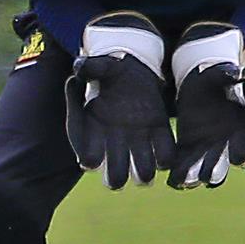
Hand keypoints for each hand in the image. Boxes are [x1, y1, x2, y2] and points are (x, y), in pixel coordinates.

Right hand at [63, 12, 173, 188]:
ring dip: (145, 172)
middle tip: (120, 173)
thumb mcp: (101, 66)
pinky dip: (166, 158)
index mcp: (96, 131)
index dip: (90, 159)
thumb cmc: (113, 71)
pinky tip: (163, 147)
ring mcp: (139, 142)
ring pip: (142, 173)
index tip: (91, 158)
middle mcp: (116, 143)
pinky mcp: (160, 136)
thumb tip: (78, 68)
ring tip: (147, 165)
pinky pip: (165, 157)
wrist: (135, 71)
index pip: (89, 157)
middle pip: (115, 177)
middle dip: (117, 177)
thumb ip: (90, 68)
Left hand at [168, 23, 244, 188]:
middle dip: (213, 172)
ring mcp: (205, 151)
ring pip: (201, 172)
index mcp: (241, 132)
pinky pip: (182, 166)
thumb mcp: (224, 75)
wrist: (202, 83)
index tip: (238, 156)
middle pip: (221, 167)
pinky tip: (171, 177)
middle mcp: (225, 147)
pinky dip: (177, 174)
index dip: (243, 152)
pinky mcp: (186, 149)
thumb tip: (235, 72)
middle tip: (205, 175)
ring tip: (183, 180)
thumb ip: (230, 76)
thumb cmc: (218, 79)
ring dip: (192, 177)